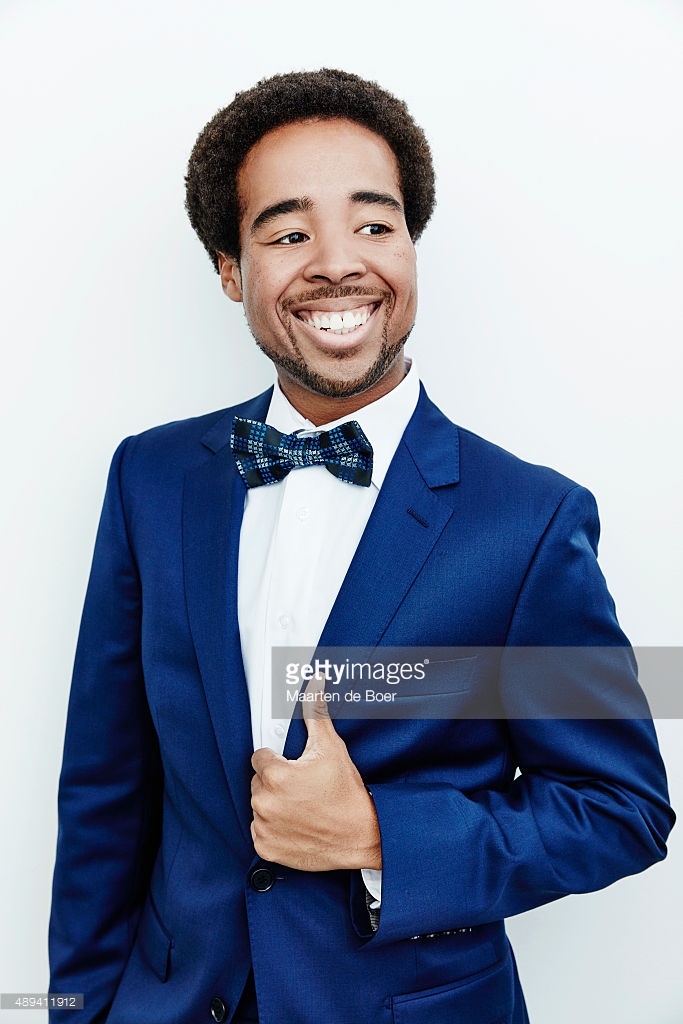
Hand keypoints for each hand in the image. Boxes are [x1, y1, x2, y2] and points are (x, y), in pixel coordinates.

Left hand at [250, 678, 381, 871]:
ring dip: (274, 804)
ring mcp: (264, 826)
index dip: (279, 761)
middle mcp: (265, 801)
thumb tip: (313, 683)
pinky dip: (274, 828)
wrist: (362, 836)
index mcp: (275, 774)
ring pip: (260, 805)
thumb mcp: (331, 748)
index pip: (261, 757)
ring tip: (302, 806)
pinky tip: (296, 824)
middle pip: (259, 782)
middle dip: (276, 782)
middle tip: (302, 788)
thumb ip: (315, 713)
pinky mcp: (266, 847)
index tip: (295, 769)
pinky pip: (261, 831)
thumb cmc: (347, 794)